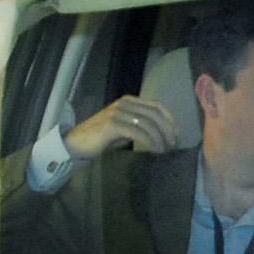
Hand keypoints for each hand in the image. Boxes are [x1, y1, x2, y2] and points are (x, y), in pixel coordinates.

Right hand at [62, 94, 182, 160]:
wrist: (77, 143)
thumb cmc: (102, 139)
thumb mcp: (125, 129)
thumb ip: (141, 127)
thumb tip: (164, 136)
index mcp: (129, 101)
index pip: (157, 106)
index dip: (170, 121)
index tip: (176, 137)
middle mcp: (124, 103)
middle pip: (155, 114)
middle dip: (167, 131)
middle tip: (172, 147)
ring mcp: (118, 112)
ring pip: (148, 123)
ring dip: (160, 139)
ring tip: (164, 151)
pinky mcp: (113, 124)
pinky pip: (138, 132)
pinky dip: (150, 142)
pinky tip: (154, 151)